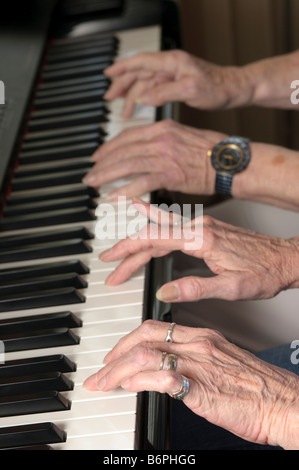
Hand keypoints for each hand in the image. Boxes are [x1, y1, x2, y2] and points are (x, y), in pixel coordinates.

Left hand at [83, 120, 225, 198]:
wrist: (229, 161)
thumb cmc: (211, 151)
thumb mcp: (183, 135)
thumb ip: (162, 139)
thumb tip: (145, 148)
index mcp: (163, 128)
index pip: (127, 136)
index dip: (109, 147)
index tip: (98, 156)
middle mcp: (161, 139)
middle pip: (123, 150)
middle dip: (102, 163)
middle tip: (90, 174)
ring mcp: (165, 156)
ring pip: (127, 164)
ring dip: (107, 175)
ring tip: (94, 184)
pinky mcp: (171, 175)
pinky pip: (142, 181)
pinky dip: (126, 189)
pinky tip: (115, 196)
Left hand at [83, 320, 298, 448]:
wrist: (284, 403)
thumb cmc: (257, 388)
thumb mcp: (222, 364)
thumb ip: (196, 361)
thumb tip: (170, 370)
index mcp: (203, 336)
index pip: (154, 328)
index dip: (128, 339)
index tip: (115, 354)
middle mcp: (198, 345)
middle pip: (143, 336)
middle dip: (114, 352)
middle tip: (101, 369)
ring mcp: (199, 364)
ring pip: (145, 354)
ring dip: (117, 370)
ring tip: (104, 383)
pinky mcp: (201, 389)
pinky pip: (162, 377)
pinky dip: (139, 380)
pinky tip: (129, 387)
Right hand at [100, 200, 297, 301]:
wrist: (286, 258)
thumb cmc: (264, 272)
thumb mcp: (231, 288)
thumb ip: (195, 288)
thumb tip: (164, 291)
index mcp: (202, 240)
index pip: (154, 240)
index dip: (129, 251)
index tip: (112, 261)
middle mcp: (199, 227)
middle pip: (152, 234)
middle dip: (127, 249)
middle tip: (109, 263)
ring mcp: (202, 224)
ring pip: (160, 228)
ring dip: (137, 239)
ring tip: (118, 248)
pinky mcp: (205, 227)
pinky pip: (172, 224)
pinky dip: (153, 222)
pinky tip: (145, 215)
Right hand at [104, 50, 246, 116]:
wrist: (235, 90)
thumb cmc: (219, 88)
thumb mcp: (191, 91)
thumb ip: (165, 92)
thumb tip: (144, 97)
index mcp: (172, 62)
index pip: (140, 61)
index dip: (122, 67)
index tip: (108, 73)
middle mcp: (171, 66)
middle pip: (139, 72)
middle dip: (123, 84)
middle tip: (109, 97)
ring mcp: (173, 74)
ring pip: (146, 82)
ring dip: (133, 95)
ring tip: (124, 110)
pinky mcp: (178, 83)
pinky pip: (155, 89)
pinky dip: (145, 98)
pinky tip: (140, 106)